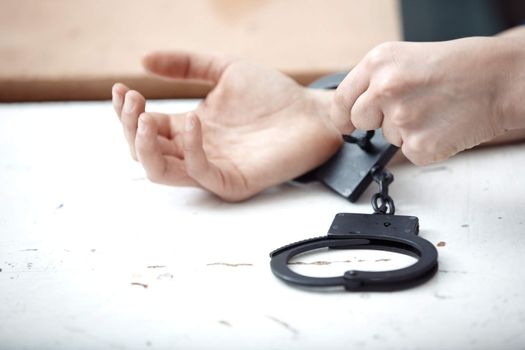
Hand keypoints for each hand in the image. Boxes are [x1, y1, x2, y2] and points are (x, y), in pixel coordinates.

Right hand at [112, 51, 341, 200]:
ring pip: (161, 172)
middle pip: (144, 153)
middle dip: (129, 128)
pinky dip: (189, 149)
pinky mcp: (233, 180)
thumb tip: (143, 61)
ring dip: (144, 147)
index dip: (128, 112)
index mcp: (191, 128)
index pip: (146, 128)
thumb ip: (187, 65)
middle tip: (132, 100)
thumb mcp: (225, 70)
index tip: (120, 88)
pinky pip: (200, 172)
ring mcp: (213, 168)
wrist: (313, 111)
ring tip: (142, 116)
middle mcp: (197, 150)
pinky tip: (191, 121)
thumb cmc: (274, 94)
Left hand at [331, 37, 524, 164]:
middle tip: (410, 107)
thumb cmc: (459, 67)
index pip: (341, 101)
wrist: (499, 79)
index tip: (346, 124)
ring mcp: (401, 119)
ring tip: (434, 110)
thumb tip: (353, 109)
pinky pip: (409, 152)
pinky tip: (441, 126)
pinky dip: (424, 145)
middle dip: (377, 121)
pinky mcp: (419, 146)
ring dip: (406, 131)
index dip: (343, 117)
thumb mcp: (404, 59)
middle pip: (359, 122)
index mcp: (378, 64)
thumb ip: (373, 82)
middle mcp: (384, 89)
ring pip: (387, 137)